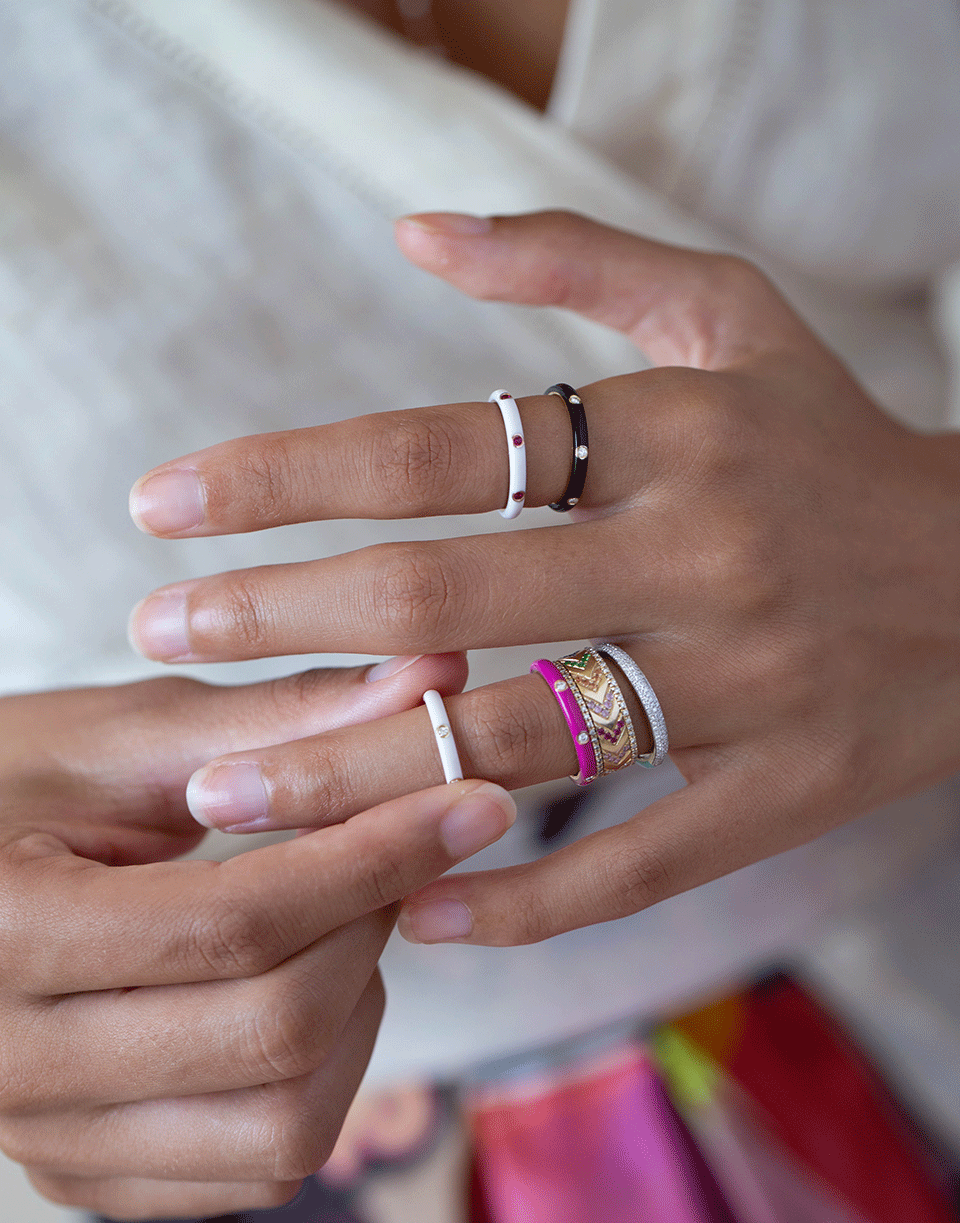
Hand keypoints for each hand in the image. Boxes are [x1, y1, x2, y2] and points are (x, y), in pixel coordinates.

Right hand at [0, 661, 517, 1220]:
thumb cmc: (7, 786)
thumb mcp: (120, 738)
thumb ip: (280, 715)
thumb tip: (437, 672)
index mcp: (5, 932)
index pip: (240, 919)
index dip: (376, 856)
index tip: (472, 802)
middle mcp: (13, 1066)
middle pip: (276, 1028)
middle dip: (372, 926)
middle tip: (388, 849)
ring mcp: (51, 1140)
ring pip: (285, 1124)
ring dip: (357, 1011)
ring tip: (336, 920)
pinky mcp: (89, 1175)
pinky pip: (258, 1168)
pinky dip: (321, 1079)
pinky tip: (306, 990)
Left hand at [127, 210, 959, 948]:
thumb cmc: (834, 441)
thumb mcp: (730, 315)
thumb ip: (574, 256)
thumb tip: (416, 228)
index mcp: (673, 433)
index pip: (441, 449)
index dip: (288, 476)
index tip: (165, 505)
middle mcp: (702, 555)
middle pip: (447, 602)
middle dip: (278, 622)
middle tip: (157, 637)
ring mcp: (746, 686)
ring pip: (519, 746)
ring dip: (360, 775)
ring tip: (231, 793)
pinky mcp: (783, 794)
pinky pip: (635, 865)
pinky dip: (519, 899)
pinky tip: (412, 907)